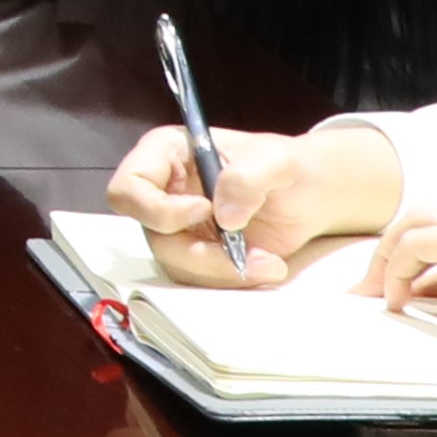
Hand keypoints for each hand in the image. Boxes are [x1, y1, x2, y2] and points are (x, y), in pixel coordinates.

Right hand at [104, 116, 403, 285]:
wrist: (309, 196)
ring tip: (268, 263)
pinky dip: (232, 280)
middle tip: (242, 252)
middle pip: (152, 235)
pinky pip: (199, 279)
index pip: (128, 188)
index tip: (203, 211)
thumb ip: (247, 178)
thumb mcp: (275, 159)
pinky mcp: (197, 256)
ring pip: (175, 264)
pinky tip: (265, 267)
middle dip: (199, 253)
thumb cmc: (285, 166)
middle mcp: (162, 194)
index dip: (156, 208)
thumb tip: (224, 216)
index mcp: (165, 156)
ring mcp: (178, 229)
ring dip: (221, 271)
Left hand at [367, 206, 436, 337]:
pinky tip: (397, 301)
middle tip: (372, 288)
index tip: (412, 297)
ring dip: (390, 255)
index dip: (430, 266)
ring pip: (417, 221)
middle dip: (396, 250)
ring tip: (373, 293)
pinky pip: (418, 244)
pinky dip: (399, 268)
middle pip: (430, 218)